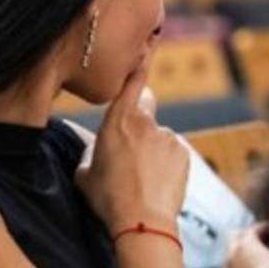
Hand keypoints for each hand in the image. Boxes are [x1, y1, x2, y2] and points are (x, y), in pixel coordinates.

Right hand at [75, 59, 187, 232]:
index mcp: (118, 121)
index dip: (140, 63)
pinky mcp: (185, 154)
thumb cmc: (108, 199)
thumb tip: (96, 151)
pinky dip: (167, 165)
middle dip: (139, 123)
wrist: (142, 222)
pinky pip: (173, 154)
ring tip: (142, 181)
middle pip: (145, 108)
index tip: (148, 45)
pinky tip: (157, 185)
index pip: (132, 81)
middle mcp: (146, 122)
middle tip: (131, 152)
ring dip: (153, 151)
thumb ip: (91, 154)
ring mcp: (169, 137)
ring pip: (159, 137)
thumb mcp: (84, 175)